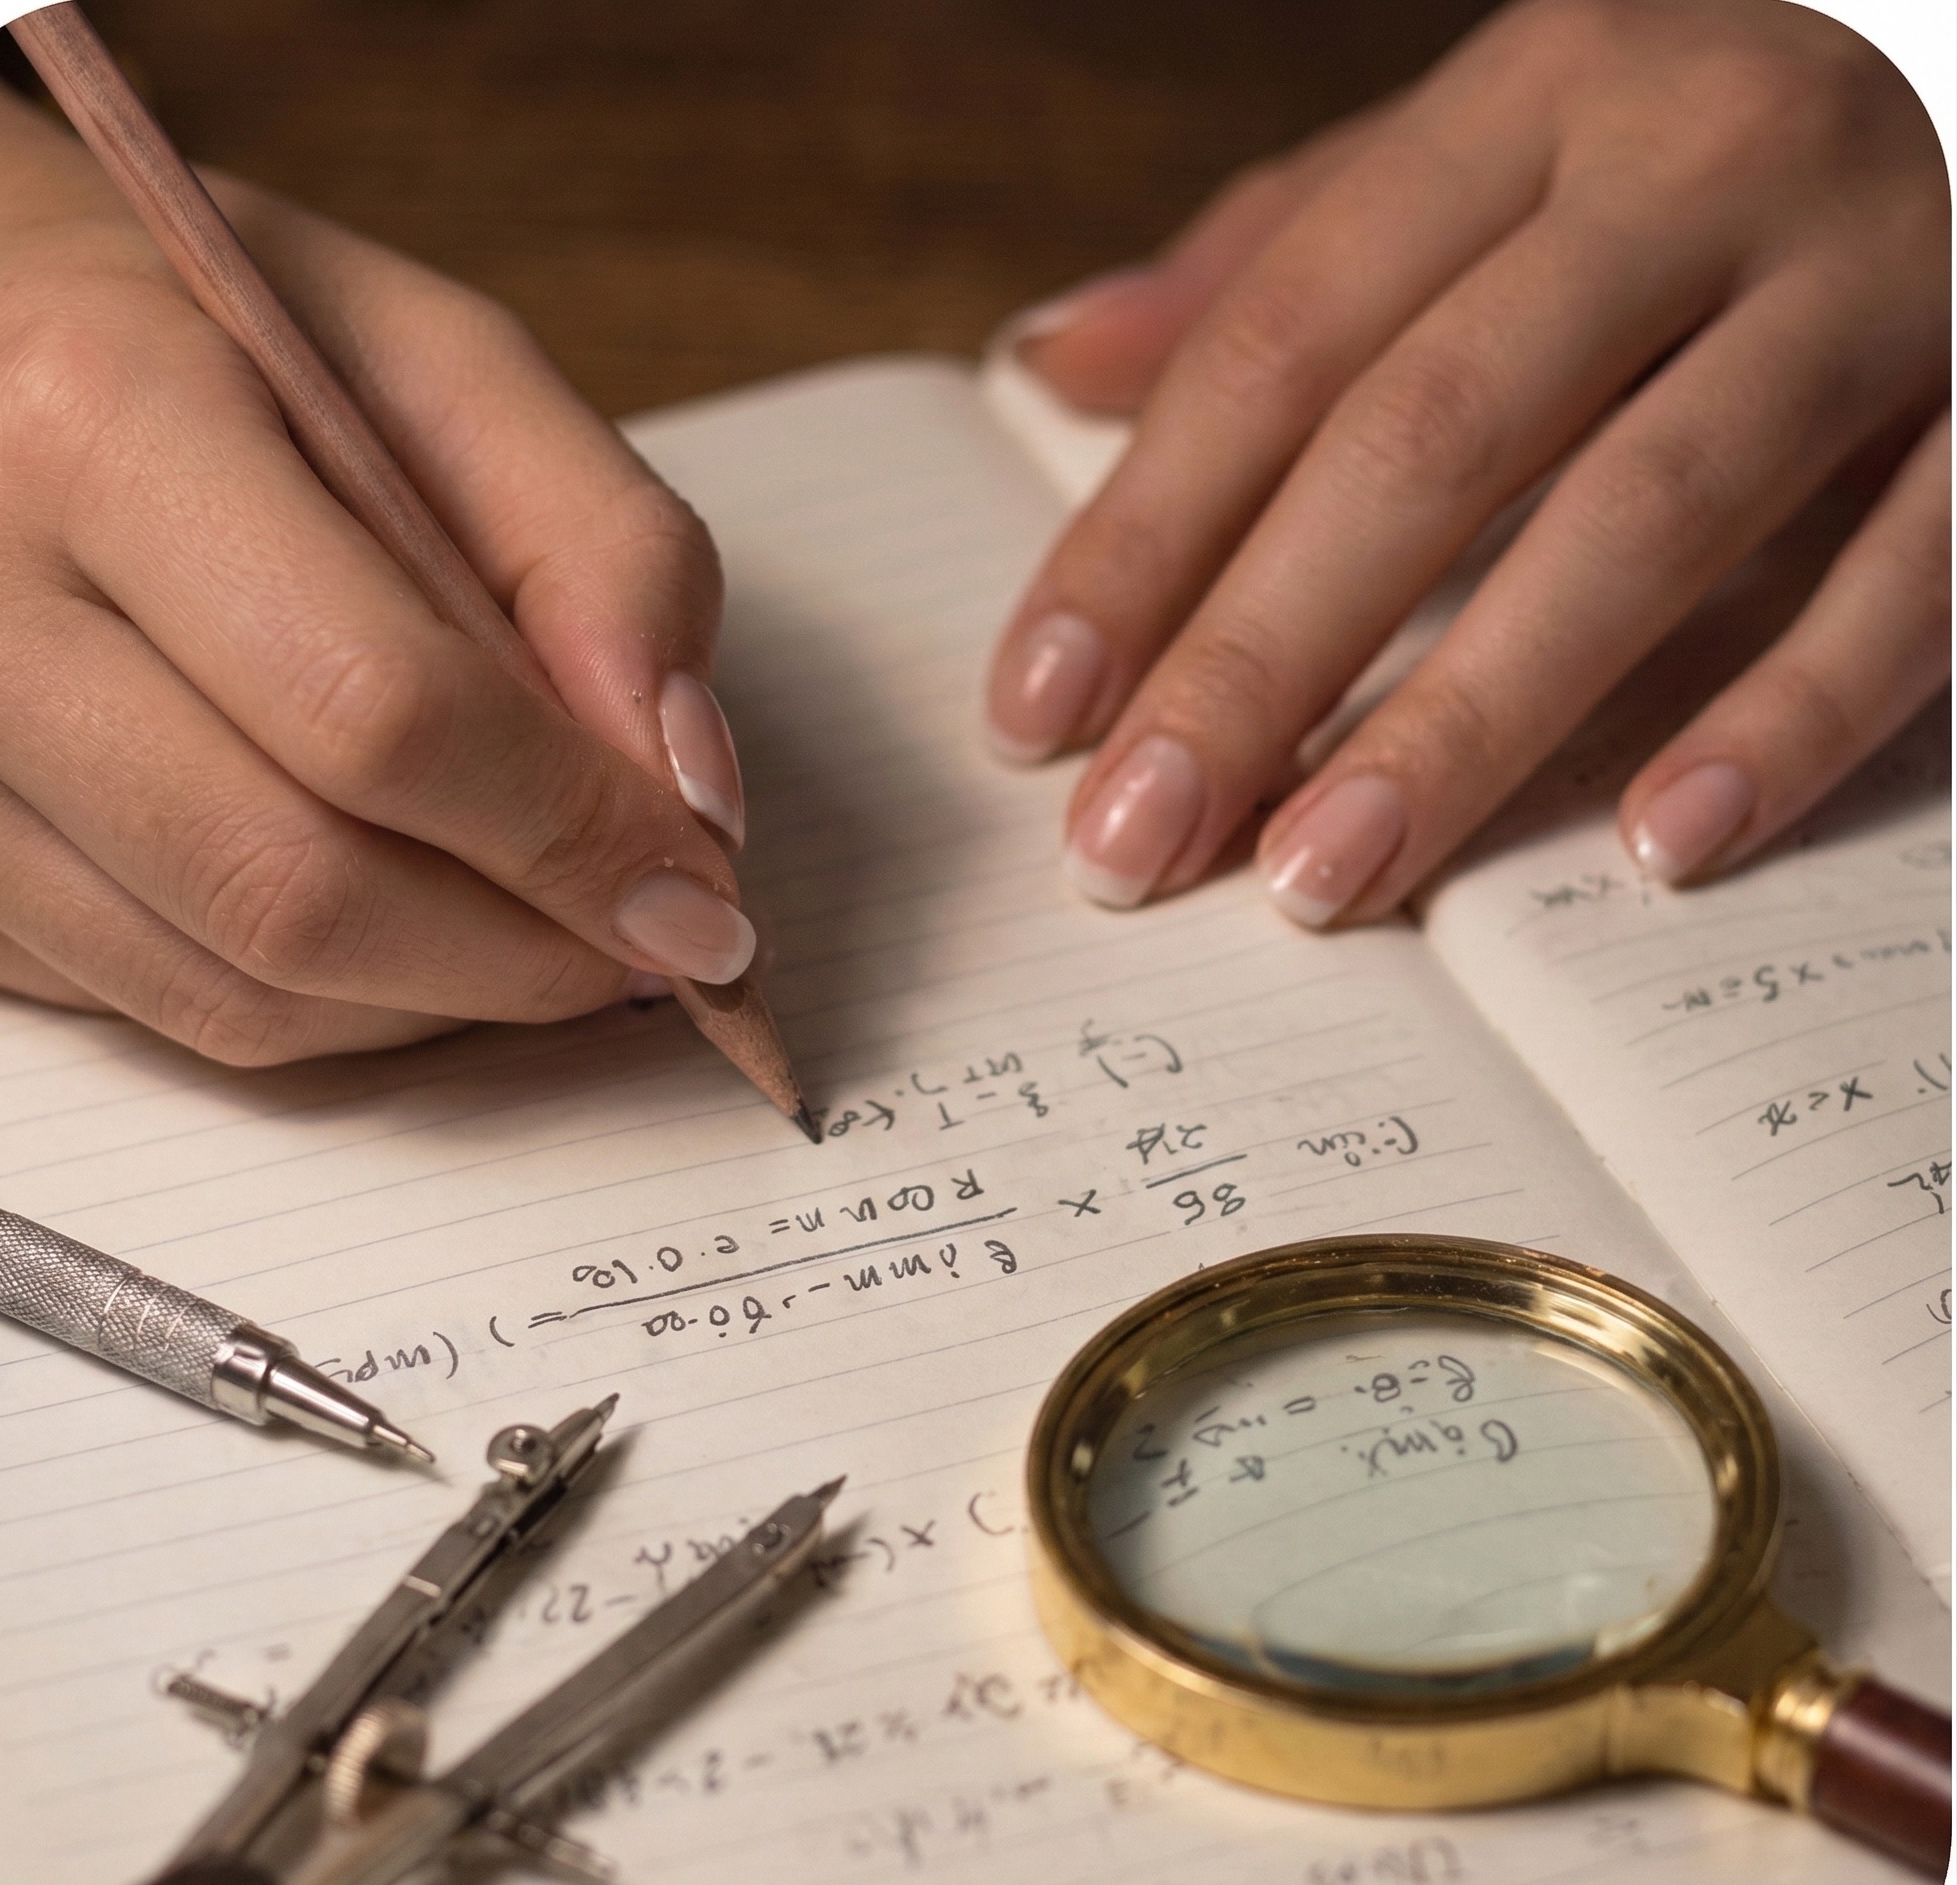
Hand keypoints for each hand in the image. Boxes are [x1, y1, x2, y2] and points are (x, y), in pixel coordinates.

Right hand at [0, 62, 752, 1060]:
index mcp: (92, 424)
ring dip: (452, 996)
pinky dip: (348, 1007)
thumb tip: (685, 787)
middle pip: (299, 889)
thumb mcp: (441, 364)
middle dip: (529, 949)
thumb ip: (603, 549)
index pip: (377, 710)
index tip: (699, 881)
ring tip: (550, 924)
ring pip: (242, 991)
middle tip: (653, 936)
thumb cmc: (211, 339)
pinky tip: (419, 928)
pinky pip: (181, 1014)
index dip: (572, 828)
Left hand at [986, 0, 1947, 922]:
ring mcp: (1879, 275)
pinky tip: (1656, 844)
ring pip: (1642, 515)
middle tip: (1132, 845)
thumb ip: (1274, 259)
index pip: (1281, 344)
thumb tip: (1051, 364)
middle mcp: (1693, 165)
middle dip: (1259, 661)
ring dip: (1467, 720)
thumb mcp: (1480, 149)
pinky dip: (1787, 712)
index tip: (1037, 713)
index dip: (1144, 539)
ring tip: (1322, 879)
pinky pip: (1911, 572)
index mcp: (1530, 104)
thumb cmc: (1690, 149)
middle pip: (1428, 437)